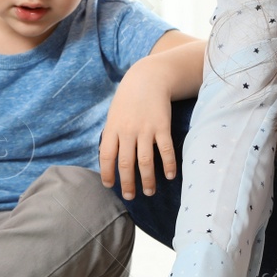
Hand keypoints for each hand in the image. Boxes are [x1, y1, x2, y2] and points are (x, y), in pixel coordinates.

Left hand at [100, 63, 179, 199]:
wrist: (147, 79)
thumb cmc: (128, 100)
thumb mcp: (114, 115)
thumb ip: (112, 136)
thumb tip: (108, 160)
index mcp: (113, 129)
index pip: (106, 156)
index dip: (107, 173)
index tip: (110, 186)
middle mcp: (128, 131)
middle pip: (126, 163)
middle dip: (128, 183)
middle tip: (131, 197)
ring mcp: (146, 129)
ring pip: (145, 161)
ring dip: (147, 179)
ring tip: (150, 192)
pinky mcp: (162, 126)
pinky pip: (165, 150)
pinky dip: (168, 164)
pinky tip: (169, 176)